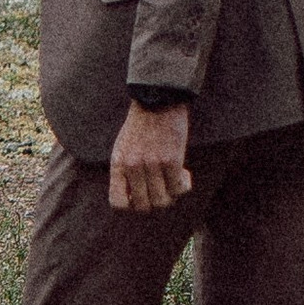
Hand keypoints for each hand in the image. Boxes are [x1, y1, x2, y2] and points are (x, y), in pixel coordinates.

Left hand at [108, 98, 193, 214]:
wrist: (158, 98)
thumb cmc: (141, 123)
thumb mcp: (123, 145)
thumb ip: (125, 169)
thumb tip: (132, 196)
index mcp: (118, 163)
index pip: (118, 202)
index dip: (131, 204)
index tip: (141, 195)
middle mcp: (133, 166)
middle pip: (144, 206)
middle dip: (154, 201)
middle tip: (162, 189)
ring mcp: (152, 164)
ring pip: (163, 200)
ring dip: (171, 195)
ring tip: (174, 181)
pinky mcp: (171, 160)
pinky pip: (179, 188)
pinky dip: (184, 185)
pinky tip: (185, 174)